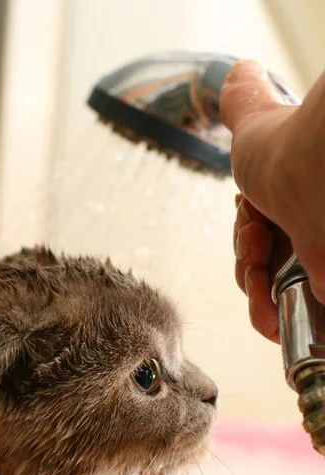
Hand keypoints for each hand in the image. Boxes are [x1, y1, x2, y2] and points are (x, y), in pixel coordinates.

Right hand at [220, 60, 324, 339]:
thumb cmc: (294, 156)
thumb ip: (244, 104)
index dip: (246, 233)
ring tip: (262, 273)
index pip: (257, 234)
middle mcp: (308, 232)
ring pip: (266, 293)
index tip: (252, 216)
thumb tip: (238, 72)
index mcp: (292, 199)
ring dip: (253, 288)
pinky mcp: (321, 299)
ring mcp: (317, 266)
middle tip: (257, 240)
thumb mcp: (256, 127)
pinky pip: (286, 322)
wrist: (324, 179)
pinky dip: (270, 321)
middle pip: (257, 265)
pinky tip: (271, 316)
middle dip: (246, 260)